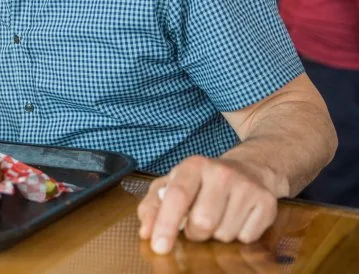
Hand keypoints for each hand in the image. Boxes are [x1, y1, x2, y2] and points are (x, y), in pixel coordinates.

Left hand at [137, 156, 277, 254]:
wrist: (249, 169)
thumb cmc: (202, 182)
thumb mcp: (172, 185)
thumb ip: (153, 206)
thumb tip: (146, 232)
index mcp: (193, 165)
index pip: (178, 196)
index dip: (166, 223)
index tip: (159, 247)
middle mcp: (221, 172)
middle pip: (202, 223)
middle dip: (195, 233)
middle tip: (197, 223)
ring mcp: (246, 186)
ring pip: (224, 234)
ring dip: (217, 234)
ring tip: (219, 215)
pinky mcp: (267, 202)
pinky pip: (247, 238)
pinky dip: (238, 235)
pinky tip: (237, 217)